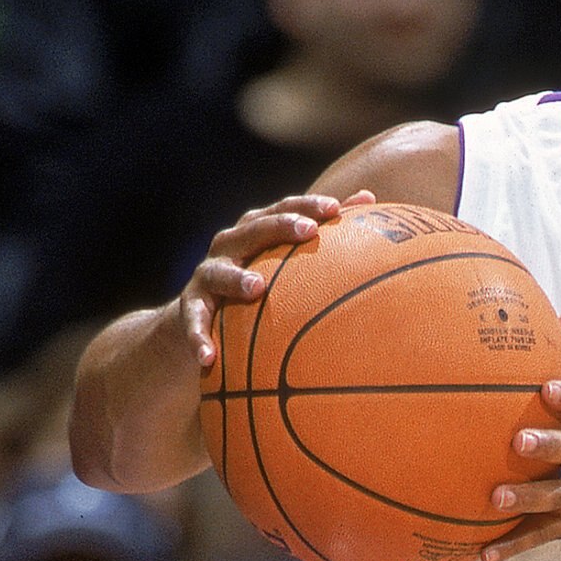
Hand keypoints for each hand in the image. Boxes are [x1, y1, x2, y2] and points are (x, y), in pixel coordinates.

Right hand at [179, 191, 350, 373]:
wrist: (194, 318)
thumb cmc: (251, 287)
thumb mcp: (279, 265)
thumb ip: (317, 239)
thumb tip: (371, 202)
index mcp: (253, 233)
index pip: (281, 210)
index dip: (307, 205)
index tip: (335, 207)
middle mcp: (228, 247)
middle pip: (253, 230)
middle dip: (280, 226)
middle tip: (308, 230)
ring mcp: (207, 276)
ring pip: (219, 273)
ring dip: (237, 278)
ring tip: (256, 288)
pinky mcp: (189, 308)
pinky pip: (193, 323)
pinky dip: (200, 338)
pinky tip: (209, 358)